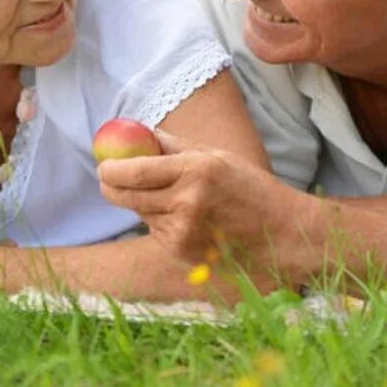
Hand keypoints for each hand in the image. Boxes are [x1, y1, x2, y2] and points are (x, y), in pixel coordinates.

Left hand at [97, 130, 301, 289]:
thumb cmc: (250, 188)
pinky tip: (190, 220)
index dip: (110, 169)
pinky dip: (163, 224)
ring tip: (176, 200)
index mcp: (195, 170)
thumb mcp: (216, 156)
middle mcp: (186, 202)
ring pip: (141, 215)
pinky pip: (158, 233)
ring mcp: (184, 232)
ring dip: (145, 205)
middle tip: (110, 180)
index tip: (104, 165)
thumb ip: (173, 145)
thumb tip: (137, 133)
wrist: (282, 233)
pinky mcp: (184, 253)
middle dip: (111, 187)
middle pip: (126, 197)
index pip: (134, 172)